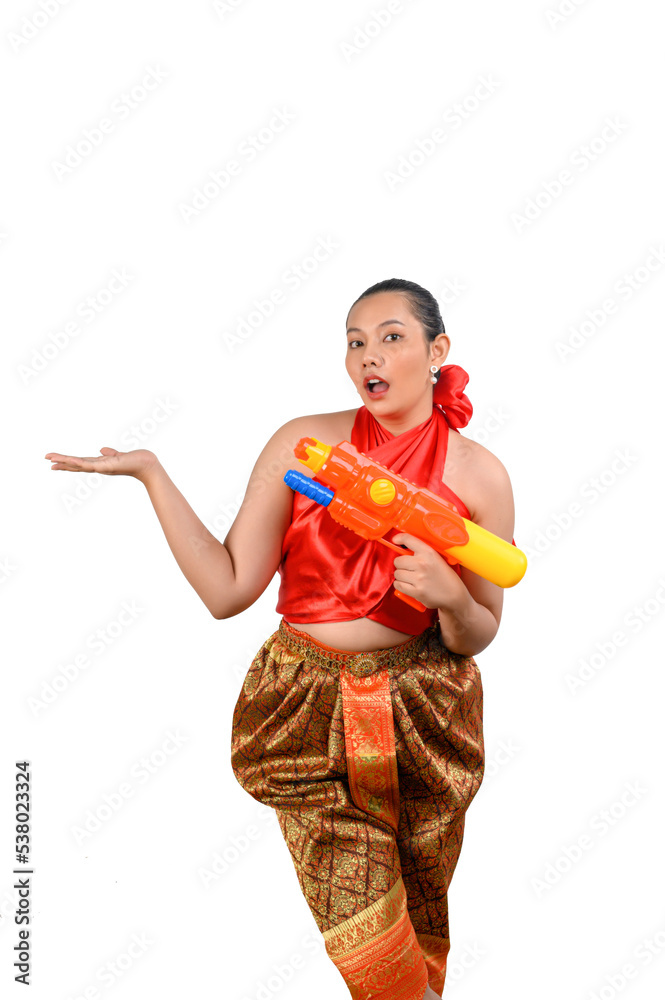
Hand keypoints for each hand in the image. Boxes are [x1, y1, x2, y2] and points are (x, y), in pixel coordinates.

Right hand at [44, 447, 159, 484]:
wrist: (147, 464)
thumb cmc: (135, 460)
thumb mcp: (119, 455)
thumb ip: (110, 453)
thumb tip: (102, 450)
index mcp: (100, 464)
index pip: (80, 462)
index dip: (67, 462)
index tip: (54, 462)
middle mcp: (99, 467)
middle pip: (76, 465)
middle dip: (61, 463)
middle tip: (47, 461)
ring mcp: (102, 468)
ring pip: (79, 465)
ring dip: (65, 462)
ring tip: (51, 459)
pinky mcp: (107, 466)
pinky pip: (90, 464)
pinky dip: (79, 463)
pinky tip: (70, 460)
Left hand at [392, 532, 466, 610]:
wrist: (454, 595)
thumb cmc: (446, 577)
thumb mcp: (438, 559)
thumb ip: (423, 553)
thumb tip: (404, 548)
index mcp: (429, 553)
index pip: (408, 539)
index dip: (399, 538)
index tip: (396, 540)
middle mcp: (422, 563)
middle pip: (398, 560)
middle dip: (401, 564)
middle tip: (408, 568)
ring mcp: (419, 578)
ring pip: (397, 573)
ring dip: (401, 576)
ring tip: (410, 578)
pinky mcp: (416, 591)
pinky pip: (398, 585)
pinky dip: (400, 585)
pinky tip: (408, 584)